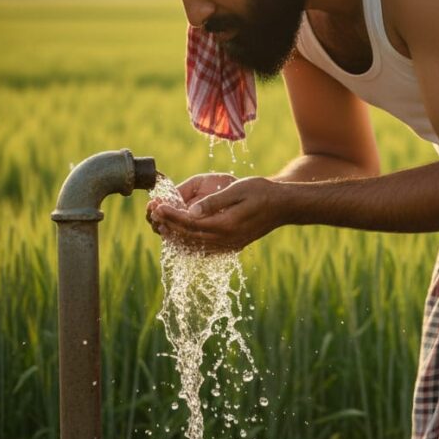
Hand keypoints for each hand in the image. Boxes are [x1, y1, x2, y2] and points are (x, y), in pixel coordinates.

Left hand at [148, 176, 285, 252]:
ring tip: (162, 224)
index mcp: (226, 225)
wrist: (284, 206)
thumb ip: (214, 202)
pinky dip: (190, 243)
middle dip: (169, 225)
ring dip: (177, 236)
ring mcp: (230, 245)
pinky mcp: (233, 245)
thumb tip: (191, 211)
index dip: (171, 216)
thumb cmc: (262, 192)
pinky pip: (205, 249)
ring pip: (195, 245)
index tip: (157, 207)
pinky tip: (182, 235)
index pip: (190, 224)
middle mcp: (227, 239)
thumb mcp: (238, 190)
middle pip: (189, 237)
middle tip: (153, 215)